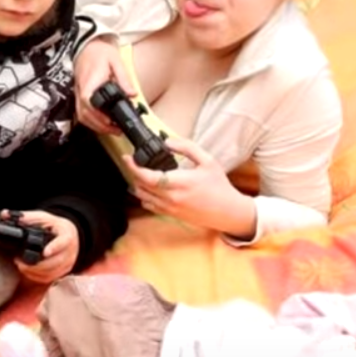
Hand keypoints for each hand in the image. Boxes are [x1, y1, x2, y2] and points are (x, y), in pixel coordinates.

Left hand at [4, 210, 79, 283]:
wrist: (68, 234)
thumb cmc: (54, 226)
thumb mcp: (42, 218)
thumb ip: (25, 217)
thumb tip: (5, 214)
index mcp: (67, 235)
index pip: (63, 242)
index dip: (54, 248)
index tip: (45, 252)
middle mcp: (70, 251)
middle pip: (55, 262)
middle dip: (35, 264)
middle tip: (19, 261)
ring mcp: (68, 263)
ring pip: (52, 273)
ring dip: (34, 272)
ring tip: (20, 265)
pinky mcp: (63, 271)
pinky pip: (50, 278)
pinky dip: (37, 277)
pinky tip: (27, 271)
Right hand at [74, 38, 134, 133]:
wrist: (88, 47)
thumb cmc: (100, 52)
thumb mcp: (116, 61)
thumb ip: (124, 79)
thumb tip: (132, 94)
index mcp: (90, 82)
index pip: (89, 101)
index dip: (98, 114)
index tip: (110, 121)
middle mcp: (81, 90)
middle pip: (85, 114)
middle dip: (100, 126)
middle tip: (116, 130)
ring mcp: (78, 94)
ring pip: (82, 117)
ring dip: (96, 126)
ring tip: (111, 130)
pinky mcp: (79, 96)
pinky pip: (82, 113)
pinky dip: (91, 122)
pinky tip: (102, 124)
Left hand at [124, 137, 254, 235]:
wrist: (228, 212)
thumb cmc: (219, 186)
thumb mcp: (207, 161)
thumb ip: (187, 148)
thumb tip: (167, 141)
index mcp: (180, 182)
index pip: (148, 177)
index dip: (133, 167)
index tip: (127, 157)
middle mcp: (171, 198)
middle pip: (140, 186)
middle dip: (134, 173)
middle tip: (135, 162)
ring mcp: (170, 208)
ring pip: (142, 197)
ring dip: (137, 185)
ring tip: (142, 174)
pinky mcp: (171, 215)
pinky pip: (149, 206)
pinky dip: (144, 196)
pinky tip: (151, 188)